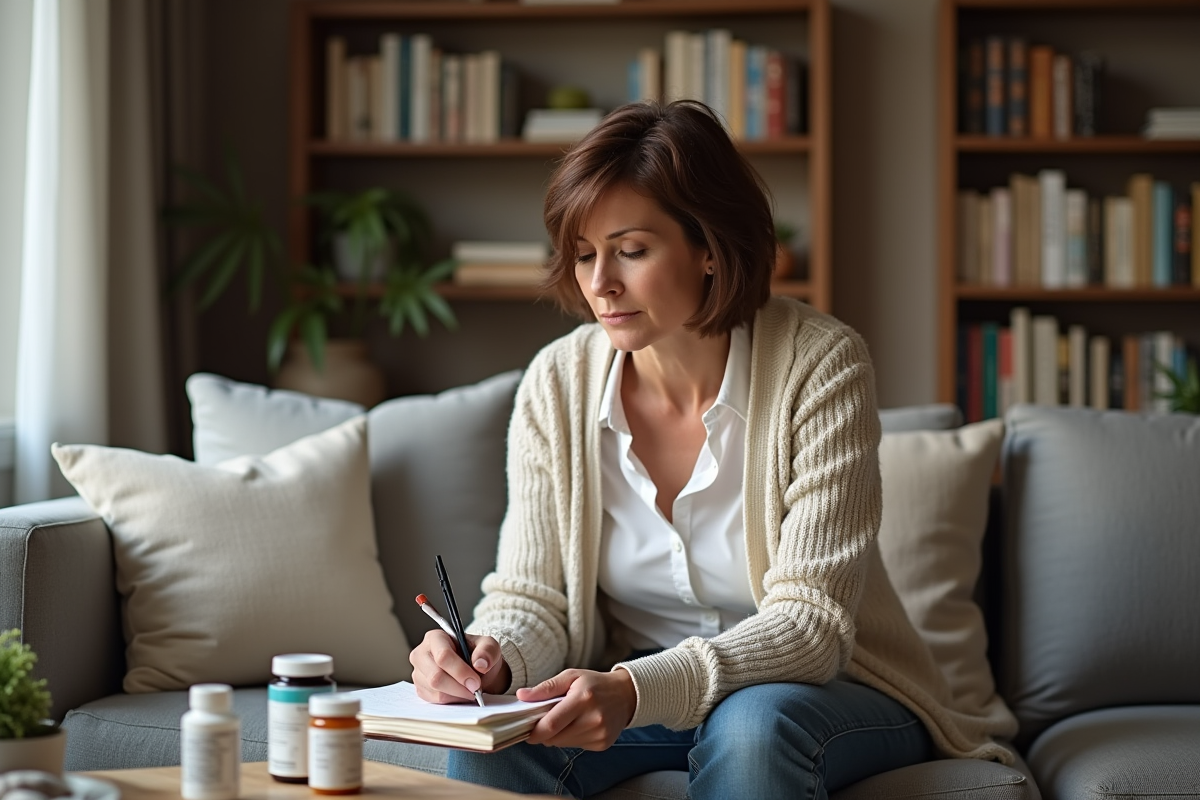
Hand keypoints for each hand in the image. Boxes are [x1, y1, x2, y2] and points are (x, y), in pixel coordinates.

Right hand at [409, 630, 510, 703]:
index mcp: (435, 638)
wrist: (475, 670)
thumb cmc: (478, 654)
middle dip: (459, 686)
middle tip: (475, 690)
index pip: (443, 656)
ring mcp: (418, 673)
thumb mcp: (489, 646)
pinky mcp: (421, 689)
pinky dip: (452, 700)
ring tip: (470, 690)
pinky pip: (434, 700)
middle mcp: (421, 654)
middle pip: (436, 676)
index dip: (460, 671)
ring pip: (435, 690)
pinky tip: (461, 693)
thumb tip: (480, 664)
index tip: (475, 682)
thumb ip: (487, 650)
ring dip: (457, 694)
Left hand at [517, 668, 636, 750]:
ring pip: (564, 744)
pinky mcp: (603, 744)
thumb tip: (522, 696)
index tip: (526, 731)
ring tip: (567, 720)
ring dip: (558, 736)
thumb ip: (546, 688)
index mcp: (582, 699)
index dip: (534, 732)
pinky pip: (576, 746)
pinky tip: (580, 725)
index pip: (551, 724)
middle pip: (555, 738)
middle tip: (547, 720)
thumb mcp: (570, 676)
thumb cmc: (594, 684)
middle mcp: (593, 719)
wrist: (626, 695)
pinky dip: (572, 738)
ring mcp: (599, 733)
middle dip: (545, 733)